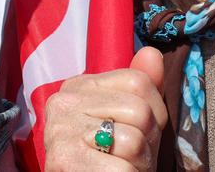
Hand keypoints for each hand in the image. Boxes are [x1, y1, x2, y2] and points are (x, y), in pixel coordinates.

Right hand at [44, 47, 166, 170]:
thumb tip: (152, 53)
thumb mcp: (126, 120)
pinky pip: (123, 169)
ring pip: (133, 141)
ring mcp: (60, 131)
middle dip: (148, 143)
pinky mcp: (64, 161)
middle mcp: (63, 103)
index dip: (154, 113)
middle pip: (139, 111)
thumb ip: (139, 87)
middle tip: (129, 157)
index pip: (138, 82)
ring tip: (121, 168)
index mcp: (78, 86)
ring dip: (139, 165)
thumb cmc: (107, 158)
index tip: (136, 131)